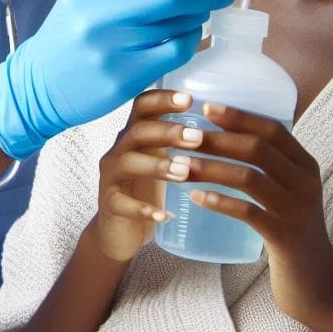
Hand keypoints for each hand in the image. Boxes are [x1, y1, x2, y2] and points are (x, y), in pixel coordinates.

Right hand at [0, 0, 234, 159]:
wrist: (37, 86)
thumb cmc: (67, 37)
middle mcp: (104, 14)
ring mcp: (115, 47)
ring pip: (178, 22)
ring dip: (202, 12)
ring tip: (206, 9)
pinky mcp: (126, 77)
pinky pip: (175, 52)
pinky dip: (191, 40)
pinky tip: (191, 35)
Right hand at [93, 89, 205, 261]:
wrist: (120, 231)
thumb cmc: (147, 189)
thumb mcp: (163, 160)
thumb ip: (179, 141)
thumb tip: (223, 122)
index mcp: (135, 135)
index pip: (142, 106)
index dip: (162, 100)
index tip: (189, 100)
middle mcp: (119, 150)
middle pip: (137, 131)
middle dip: (167, 132)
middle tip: (197, 138)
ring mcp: (110, 177)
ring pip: (128, 163)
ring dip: (157, 166)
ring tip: (184, 173)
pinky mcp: (109, 204)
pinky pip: (122, 204)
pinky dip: (143, 209)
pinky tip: (166, 215)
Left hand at [184, 103, 332, 326]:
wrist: (317, 283)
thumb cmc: (291, 232)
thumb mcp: (289, 193)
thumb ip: (269, 168)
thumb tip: (225, 138)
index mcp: (306, 165)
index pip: (273, 129)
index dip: (239, 116)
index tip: (206, 108)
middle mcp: (306, 183)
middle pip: (258, 149)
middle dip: (218, 139)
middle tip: (185, 137)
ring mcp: (296, 210)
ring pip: (249, 178)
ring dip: (211, 168)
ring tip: (181, 165)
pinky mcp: (284, 237)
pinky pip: (248, 213)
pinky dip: (219, 202)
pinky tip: (196, 198)